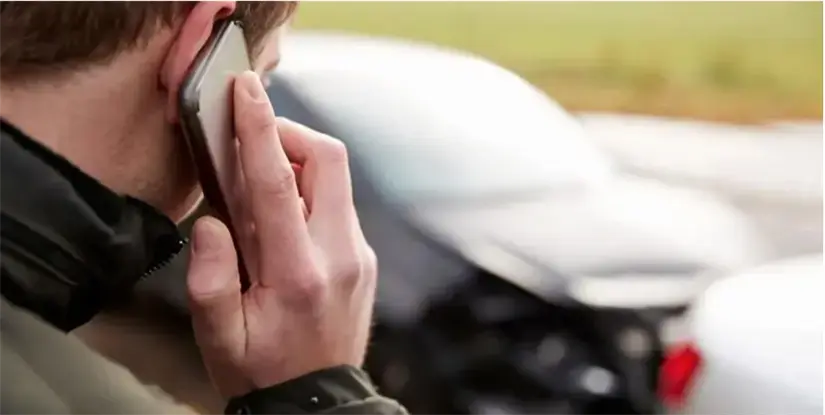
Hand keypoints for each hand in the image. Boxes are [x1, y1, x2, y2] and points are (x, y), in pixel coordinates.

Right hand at [185, 71, 377, 397]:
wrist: (317, 404)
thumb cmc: (263, 372)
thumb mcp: (218, 336)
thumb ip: (208, 276)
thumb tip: (213, 221)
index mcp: (298, 273)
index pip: (277, 183)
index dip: (259, 128)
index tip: (246, 91)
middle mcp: (339, 257)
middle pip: (328, 161)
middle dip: (289, 134)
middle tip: (251, 142)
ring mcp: (358, 256)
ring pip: (336, 179)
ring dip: (297, 165)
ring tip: (258, 189)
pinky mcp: (364, 259)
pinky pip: (338, 204)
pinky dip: (308, 193)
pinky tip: (281, 219)